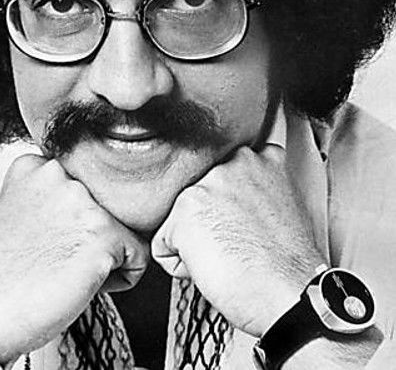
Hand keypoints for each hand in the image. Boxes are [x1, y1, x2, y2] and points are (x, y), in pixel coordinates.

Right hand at [0, 155, 148, 364]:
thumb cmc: (7, 275)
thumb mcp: (25, 212)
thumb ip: (58, 194)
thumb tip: (107, 197)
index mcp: (36, 165)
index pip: (87, 183)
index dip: (75, 219)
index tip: (48, 238)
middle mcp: (59, 173)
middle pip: (109, 203)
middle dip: (93, 233)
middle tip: (55, 255)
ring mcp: (81, 200)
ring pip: (125, 227)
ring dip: (106, 253)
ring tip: (66, 268)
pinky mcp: (103, 232)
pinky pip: (138, 257)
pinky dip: (120, 278)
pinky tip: (81, 282)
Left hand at [151, 145, 322, 337]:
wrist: (290, 294)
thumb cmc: (290, 266)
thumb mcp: (284, 206)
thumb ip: (257, 189)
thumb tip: (237, 202)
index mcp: (262, 159)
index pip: (225, 171)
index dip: (229, 203)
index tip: (242, 221)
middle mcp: (233, 163)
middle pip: (200, 192)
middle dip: (210, 217)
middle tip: (238, 242)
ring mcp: (207, 184)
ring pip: (180, 217)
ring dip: (195, 239)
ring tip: (228, 254)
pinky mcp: (184, 210)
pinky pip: (163, 246)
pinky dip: (181, 264)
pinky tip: (213, 268)